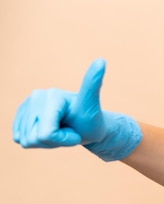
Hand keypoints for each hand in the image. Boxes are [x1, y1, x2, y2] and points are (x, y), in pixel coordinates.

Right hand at [12, 59, 140, 160]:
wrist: (87, 127)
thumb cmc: (92, 120)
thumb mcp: (92, 106)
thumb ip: (92, 85)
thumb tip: (101, 60)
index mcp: (50, 95)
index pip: (48, 134)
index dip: (64, 139)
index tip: (75, 129)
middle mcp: (35, 96)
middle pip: (36, 138)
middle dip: (55, 141)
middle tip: (69, 129)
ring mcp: (26, 105)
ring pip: (28, 141)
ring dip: (47, 142)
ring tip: (61, 129)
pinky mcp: (21, 115)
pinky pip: (22, 139)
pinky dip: (38, 142)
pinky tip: (50, 130)